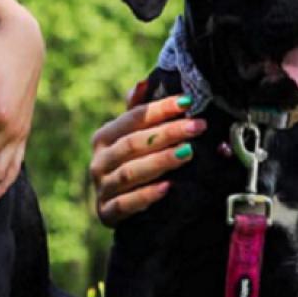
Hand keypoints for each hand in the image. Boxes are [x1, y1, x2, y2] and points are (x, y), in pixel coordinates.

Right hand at [90, 90, 205, 226]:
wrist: (115, 209)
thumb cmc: (129, 166)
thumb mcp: (131, 138)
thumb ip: (137, 114)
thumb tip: (142, 83)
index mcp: (104, 137)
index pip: (133, 118)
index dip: (160, 109)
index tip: (188, 102)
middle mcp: (99, 161)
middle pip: (133, 143)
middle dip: (167, 133)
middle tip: (198, 127)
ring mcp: (102, 188)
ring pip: (130, 172)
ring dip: (160, 161)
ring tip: (187, 153)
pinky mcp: (107, 213)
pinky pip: (126, 204)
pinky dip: (146, 196)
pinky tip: (168, 187)